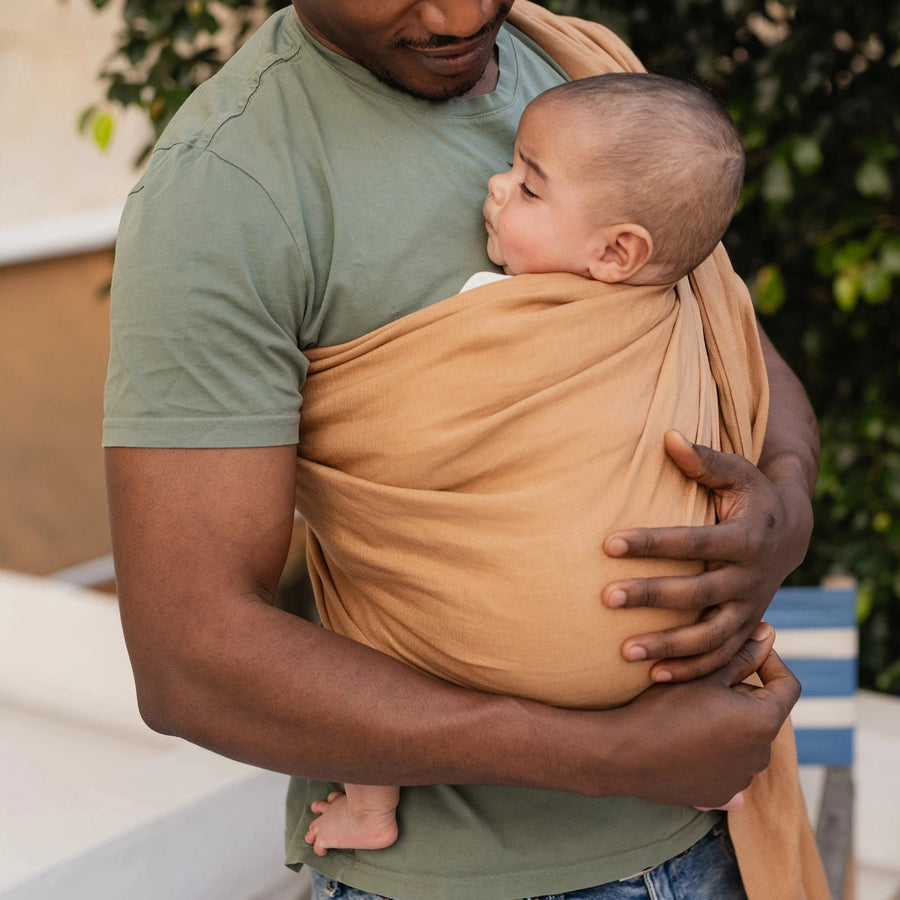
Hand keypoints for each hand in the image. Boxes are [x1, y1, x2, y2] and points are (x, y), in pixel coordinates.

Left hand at [602, 430, 812, 681]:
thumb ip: (704, 460)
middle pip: (697, 593)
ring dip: (668, 647)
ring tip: (624, 653)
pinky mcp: (745, 630)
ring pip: (709, 638)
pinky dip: (690, 671)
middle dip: (651, 596)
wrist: (792, 532)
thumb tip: (668, 436)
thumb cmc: (751, 496)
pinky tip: (653, 677)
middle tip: (605, 598)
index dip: (651, 543)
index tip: (607, 544)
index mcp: (745, 538)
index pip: (692, 541)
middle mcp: (750, 579)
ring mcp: (749, 610)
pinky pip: (719, 659)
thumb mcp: (737, 473)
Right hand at [613, 624, 798, 807]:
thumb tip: (769, 632)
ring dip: (727, 723)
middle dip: (740, 694)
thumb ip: (743, 654)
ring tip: (690, 709)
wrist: (625, 753)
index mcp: (763, 721)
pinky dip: (714, 753)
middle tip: (703, 678)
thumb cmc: (664, 708)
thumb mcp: (704, 674)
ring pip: (744, 739)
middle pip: (761, 713)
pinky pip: (727, 767)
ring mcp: (741, 779)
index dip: (771, 662)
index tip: (745, 650)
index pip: (787, 686)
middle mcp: (761, 755)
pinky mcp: (721, 795)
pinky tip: (688, 743)